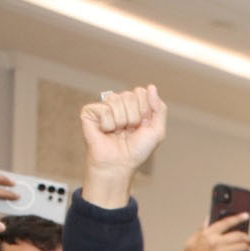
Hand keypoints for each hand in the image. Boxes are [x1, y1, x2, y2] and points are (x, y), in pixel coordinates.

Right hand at [79, 84, 166, 208]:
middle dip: (134, 117)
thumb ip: (159, 109)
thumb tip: (152, 87)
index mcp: (136, 104)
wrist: (120, 163)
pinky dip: (108, 124)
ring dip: (122, 122)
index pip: (142, 92)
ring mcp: (104, 106)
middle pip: (130, 95)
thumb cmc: (138, 149)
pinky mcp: (90, 111)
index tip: (142, 125)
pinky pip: (104, 110)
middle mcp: (120, 102)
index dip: (145, 111)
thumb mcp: (157, 131)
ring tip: (118, 132)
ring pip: (117, 100)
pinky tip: (106, 131)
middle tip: (129, 130)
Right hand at [166, 214, 249, 250]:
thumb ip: (201, 230)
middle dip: (248, 239)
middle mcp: (215, 241)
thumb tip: (207, 218)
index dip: (238, 218)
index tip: (246, 215)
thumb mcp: (192, 242)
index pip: (225, 222)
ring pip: (244, 247)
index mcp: (207, 234)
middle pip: (240, 235)